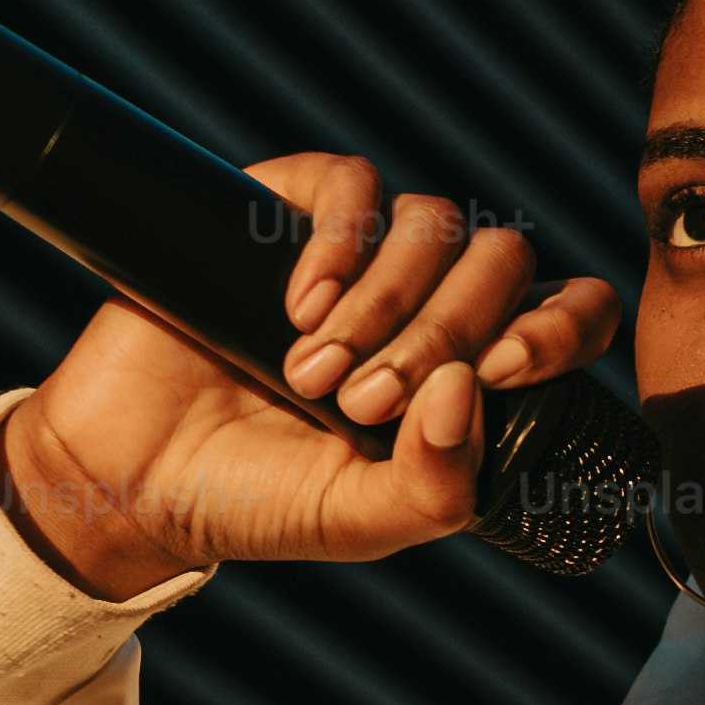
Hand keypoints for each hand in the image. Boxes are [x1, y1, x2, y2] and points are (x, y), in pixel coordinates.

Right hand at [0, 149, 619, 594]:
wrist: (134, 475)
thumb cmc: (257, 500)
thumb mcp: (364, 520)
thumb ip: (439, 486)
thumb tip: (471, 391)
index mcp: (472, 368)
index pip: (570, 310)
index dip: (562, 325)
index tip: (505, 369)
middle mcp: (429, 300)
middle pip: (501, 260)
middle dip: (444, 334)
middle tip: (363, 404)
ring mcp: (363, 252)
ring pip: (435, 222)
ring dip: (382, 307)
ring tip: (310, 377)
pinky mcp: (289, 211)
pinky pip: (355, 184)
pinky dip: (341, 243)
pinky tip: (299, 308)